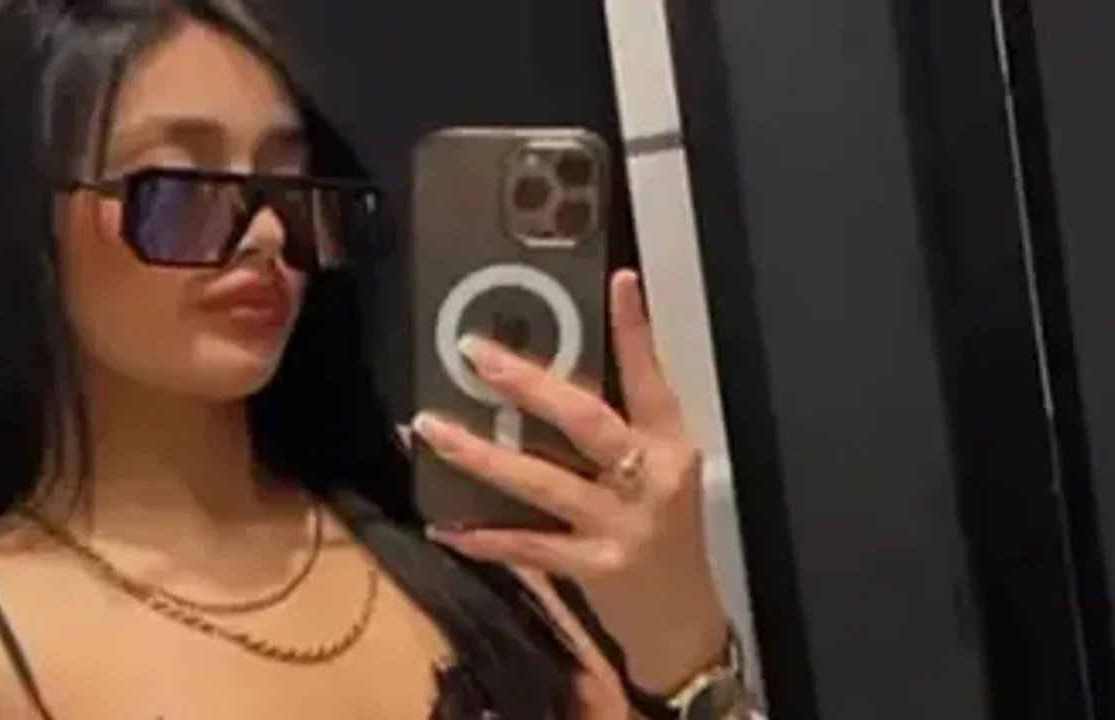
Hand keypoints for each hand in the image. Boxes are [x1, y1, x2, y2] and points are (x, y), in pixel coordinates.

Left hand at [413, 269, 728, 692]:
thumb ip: (616, 434)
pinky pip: (528, 545)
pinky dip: (483, 536)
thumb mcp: (659, 475)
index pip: (651, 380)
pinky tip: (444, 524)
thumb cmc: (666, 537)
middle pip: (585, 421)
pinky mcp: (595, 568)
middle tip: (474, 353)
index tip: (621, 280)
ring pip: (542, 481)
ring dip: (480, 454)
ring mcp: (622, 526)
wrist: (684, 623)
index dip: (636, 331)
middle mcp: (650, 479)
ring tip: (430, 427)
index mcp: (669, 445)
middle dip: (527, 383)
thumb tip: (544, 385)